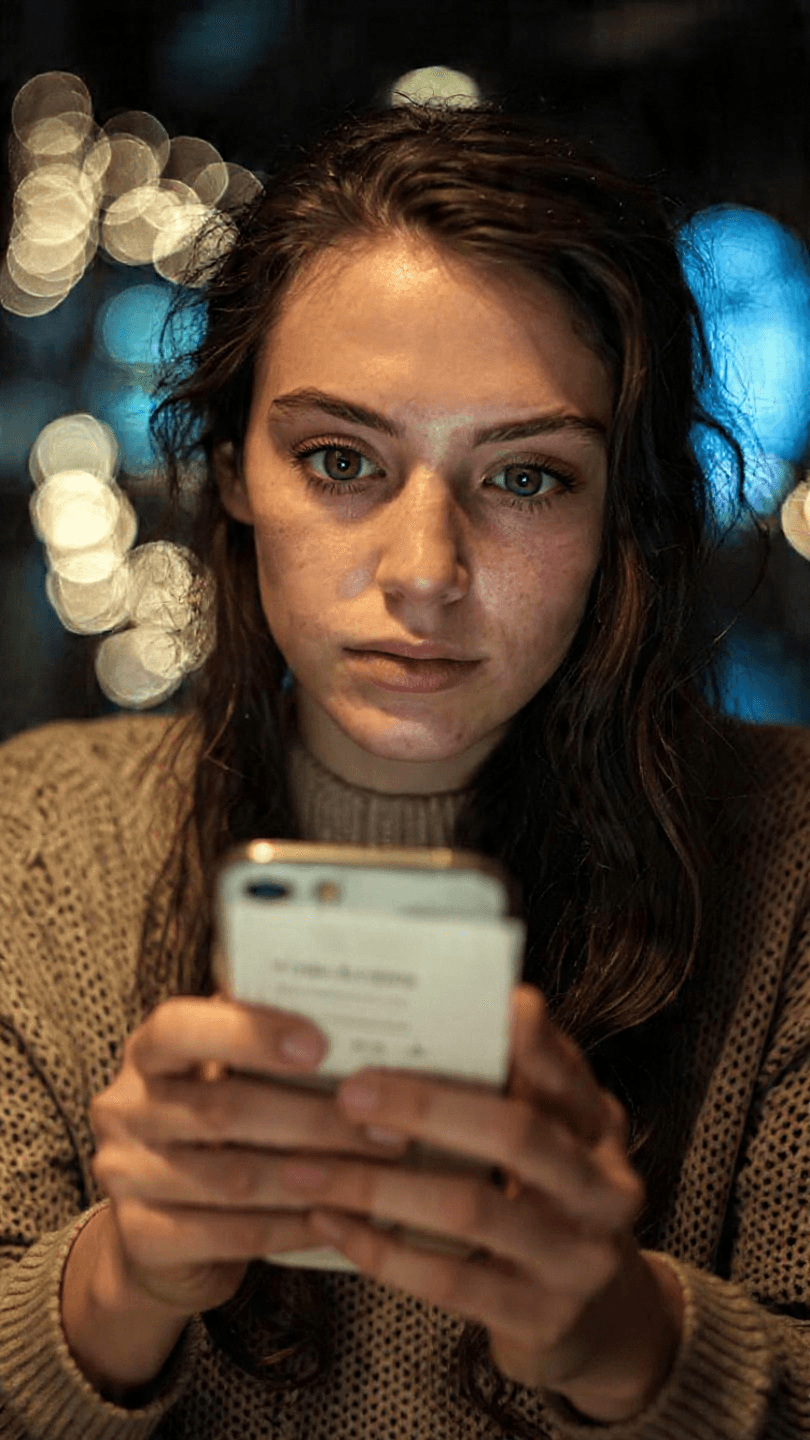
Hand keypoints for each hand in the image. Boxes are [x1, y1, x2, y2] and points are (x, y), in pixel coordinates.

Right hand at [89, 991, 409, 1315]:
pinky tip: (337, 1217)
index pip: (181, 1028)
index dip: (249, 1033)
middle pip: (223, 1108)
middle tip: (384, 1127)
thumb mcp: (228, 1077)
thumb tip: (356, 1024)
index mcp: (148, 1052)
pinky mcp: (143, 1238)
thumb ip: (266, 1051)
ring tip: (376, 1174)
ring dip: (315, 1176)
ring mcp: (126, 1176)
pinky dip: (291, 1226)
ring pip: (234, 1178)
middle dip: (314, 1119)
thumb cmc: (219, 1129)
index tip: (319, 1045)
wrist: (167, 1231)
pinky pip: (231, 1234)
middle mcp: (125, 1108)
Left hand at [282, 984, 681, 1422]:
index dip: (532, 1043)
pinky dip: (380, 1250)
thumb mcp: (547, 1138)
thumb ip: (510, 1084)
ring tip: (305, 1168)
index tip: (486, 1007)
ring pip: (469, 1210)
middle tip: (348, 1093)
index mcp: (601, 1128)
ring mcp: (578, 1261)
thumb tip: (450, 1013)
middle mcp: (605, 1189)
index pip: (566, 1074)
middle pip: (517, 1135)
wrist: (594, 1319)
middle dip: (425, 1108)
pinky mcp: (541, 1319)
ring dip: (377, 1186)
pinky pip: (447, 1281)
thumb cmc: (544, 1199)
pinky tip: (328, 1224)